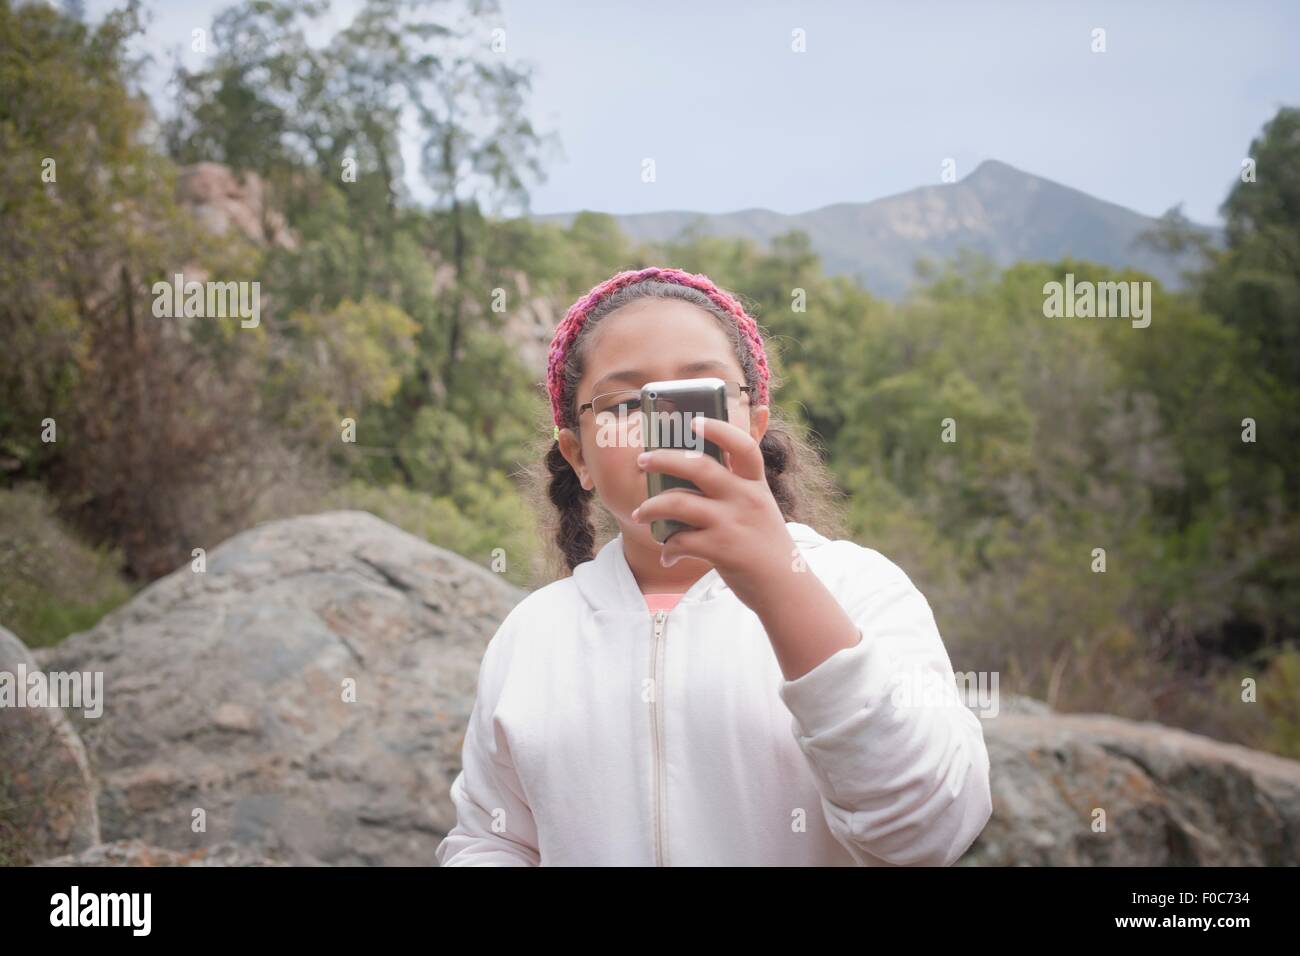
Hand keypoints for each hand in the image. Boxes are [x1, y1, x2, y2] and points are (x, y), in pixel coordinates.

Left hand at [630, 416, 795, 610]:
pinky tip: (667, 555)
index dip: (718, 429)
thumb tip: (696, 473)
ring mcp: (733, 523)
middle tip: (642, 461)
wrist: (786, 589)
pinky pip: (681, 541)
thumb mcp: (761, 509)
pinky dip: (668, 549)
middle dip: (664, 459)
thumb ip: (737, 488)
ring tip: (638, 514)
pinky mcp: (722, 549)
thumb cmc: (766, 546)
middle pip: (698, 466)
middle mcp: (745, 498)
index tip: (694, 422)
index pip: (743, 445)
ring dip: (651, 507)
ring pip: (679, 503)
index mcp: (755, 484)